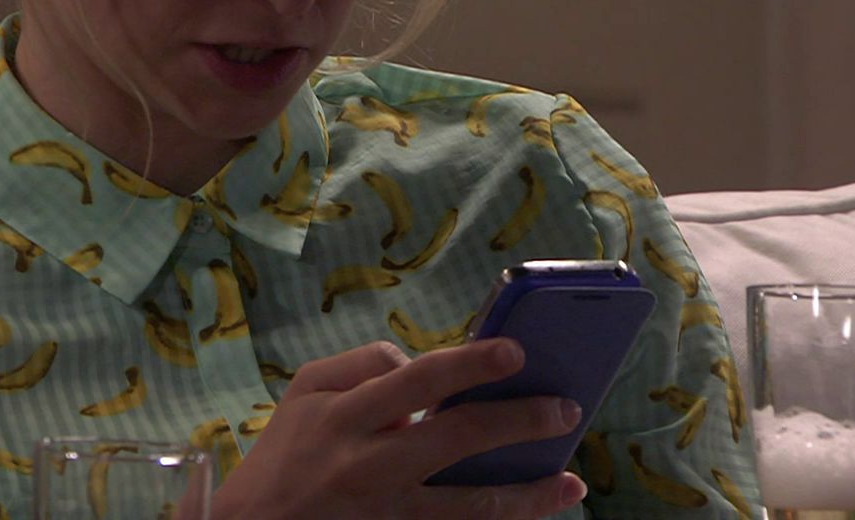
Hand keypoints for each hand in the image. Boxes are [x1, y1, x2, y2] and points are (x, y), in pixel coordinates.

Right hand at [207, 340, 586, 519]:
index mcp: (343, 416)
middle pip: (457, 439)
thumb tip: (418, 367)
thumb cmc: (284, 455)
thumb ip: (360, 365)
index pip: (417, 381)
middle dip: (518, 422)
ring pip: (471, 505)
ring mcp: (387, 511)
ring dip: (528, 494)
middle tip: (564, 410)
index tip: (515, 351)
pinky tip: (531, 512)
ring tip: (570, 482)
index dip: (470, 364)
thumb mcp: (304, 393)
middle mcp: (369, 464)